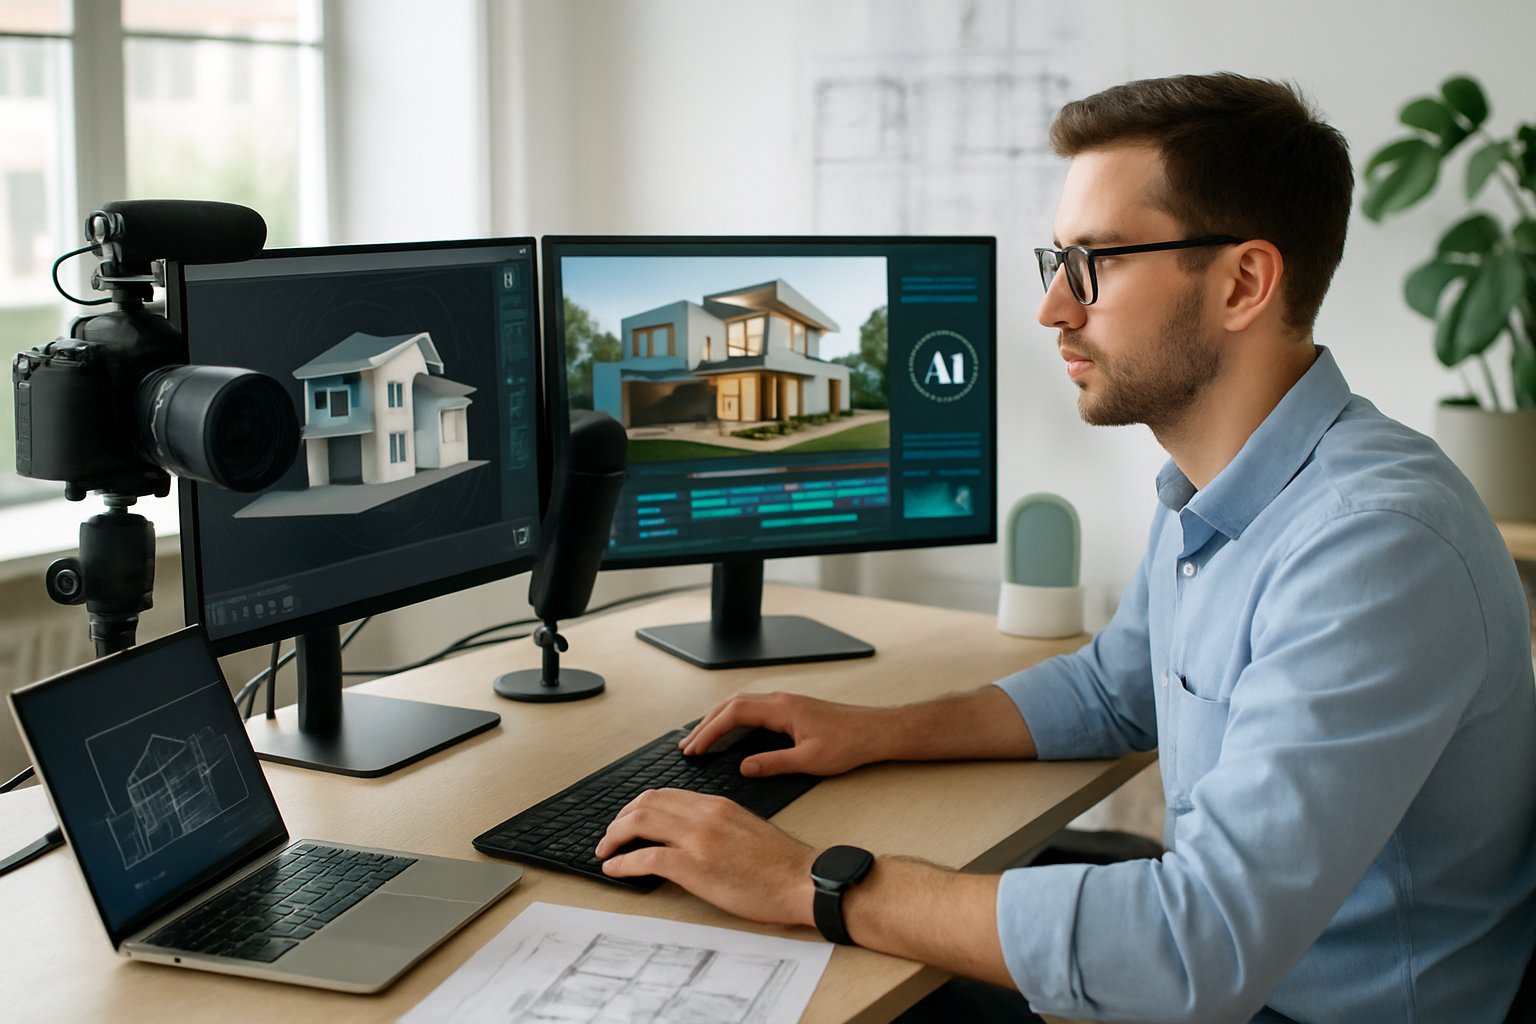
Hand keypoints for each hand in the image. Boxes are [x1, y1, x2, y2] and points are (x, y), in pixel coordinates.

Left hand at [596, 789, 816, 927]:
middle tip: (610, 836)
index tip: (628, 820)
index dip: (638, 806)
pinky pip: (646, 858)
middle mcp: (704, 814)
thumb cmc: (781, 863)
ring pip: (639, 822)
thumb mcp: (745, 828)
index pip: (665, 794)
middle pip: (645, 802)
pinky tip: (615, 869)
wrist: (803, 880)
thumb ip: (716, 824)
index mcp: (717, 804)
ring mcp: (698, 839)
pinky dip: (623, 862)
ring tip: (606, 850)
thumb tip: (689, 836)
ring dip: (615, 837)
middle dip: (619, 818)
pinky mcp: (694, 867)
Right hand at [680, 692, 891, 776]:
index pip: (734, 714)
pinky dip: (733, 719)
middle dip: (705, 724)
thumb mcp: (810, 760)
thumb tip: (744, 767)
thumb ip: (774, 763)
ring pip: (741, 704)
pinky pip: (753, 708)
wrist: (877, 731)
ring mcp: (785, 702)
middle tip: (687, 746)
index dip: (709, 731)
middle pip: (731, 705)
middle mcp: (780, 700)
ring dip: (718, 720)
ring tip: (700, 739)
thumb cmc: (850, 743)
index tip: (694, 749)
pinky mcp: (791, 709)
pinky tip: (729, 732)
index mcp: (781, 708)